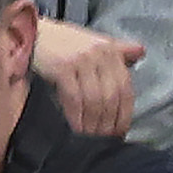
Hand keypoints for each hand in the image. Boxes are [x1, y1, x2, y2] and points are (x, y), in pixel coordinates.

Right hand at [32, 19, 142, 136]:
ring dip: (93, 124)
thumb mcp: (93, 41)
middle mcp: (100, 53)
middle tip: (104, 140)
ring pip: (94, 100)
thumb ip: (118, 50)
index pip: (125, 88)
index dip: (124, 114)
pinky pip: (74, 99)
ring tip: (90, 138)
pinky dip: (77, 117)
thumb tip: (141, 51)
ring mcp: (81, 60)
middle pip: (111, 97)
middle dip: (108, 123)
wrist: (31, 32)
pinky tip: (76, 128)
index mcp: (110, 49)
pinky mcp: (63, 67)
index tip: (119, 132)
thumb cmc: (63, 41)